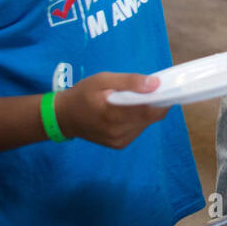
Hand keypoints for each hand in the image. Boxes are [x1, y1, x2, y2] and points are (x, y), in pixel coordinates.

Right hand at [53, 72, 169, 148]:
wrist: (62, 117)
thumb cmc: (82, 94)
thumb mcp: (103, 80)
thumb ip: (130, 82)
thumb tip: (156, 84)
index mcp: (114, 115)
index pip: (152, 111)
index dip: (162, 100)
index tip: (164, 88)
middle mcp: (119, 132)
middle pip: (151, 117)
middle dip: (152, 103)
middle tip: (142, 91)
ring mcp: (120, 141)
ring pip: (145, 124)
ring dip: (144, 112)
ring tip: (128, 101)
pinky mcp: (119, 145)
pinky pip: (137, 130)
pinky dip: (136, 119)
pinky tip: (123, 112)